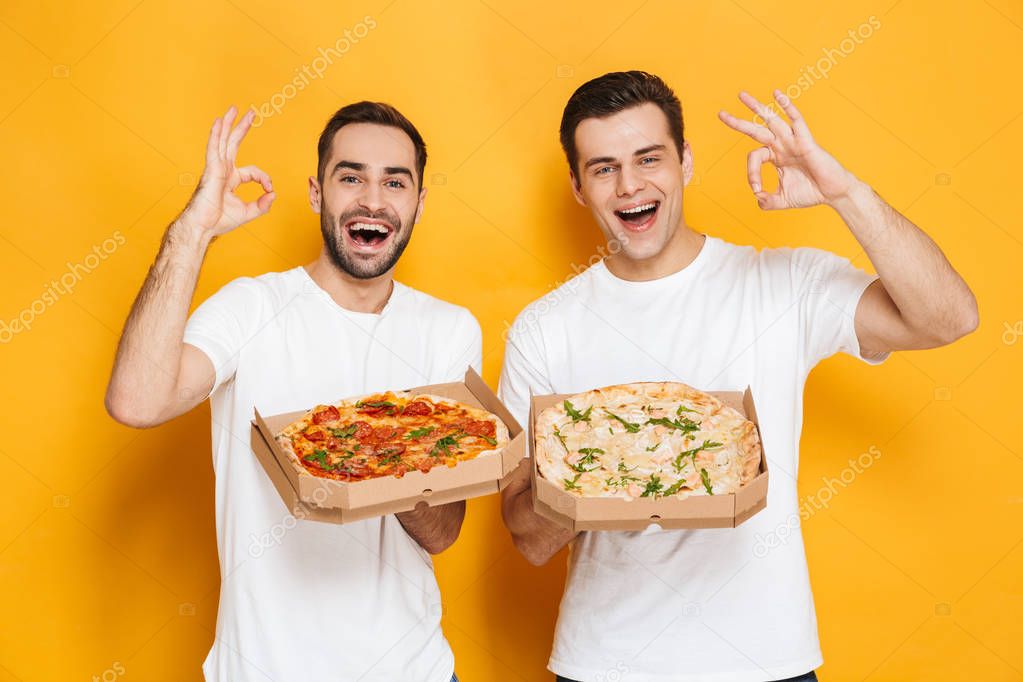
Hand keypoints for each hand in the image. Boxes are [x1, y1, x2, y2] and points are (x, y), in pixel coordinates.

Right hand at [180, 106, 274, 236]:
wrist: (203, 227)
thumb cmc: (219, 221)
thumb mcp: (248, 213)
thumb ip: (262, 205)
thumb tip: (274, 194)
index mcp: (231, 179)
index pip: (253, 172)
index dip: (265, 178)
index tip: (270, 190)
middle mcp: (223, 170)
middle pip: (233, 144)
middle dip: (242, 128)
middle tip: (251, 113)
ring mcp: (216, 169)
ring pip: (223, 141)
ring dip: (229, 124)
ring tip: (234, 109)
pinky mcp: (211, 170)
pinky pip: (214, 149)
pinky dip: (216, 135)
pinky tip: (219, 122)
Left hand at [718, 90, 857, 209]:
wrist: (833, 194)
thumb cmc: (811, 193)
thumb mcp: (782, 200)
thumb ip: (767, 201)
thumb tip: (756, 198)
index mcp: (775, 157)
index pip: (754, 157)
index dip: (750, 173)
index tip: (757, 189)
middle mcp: (782, 145)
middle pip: (756, 129)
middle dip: (738, 122)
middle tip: (720, 114)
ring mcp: (793, 141)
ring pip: (771, 120)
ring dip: (756, 108)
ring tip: (741, 95)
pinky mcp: (806, 141)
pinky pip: (796, 120)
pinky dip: (787, 107)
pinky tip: (777, 95)